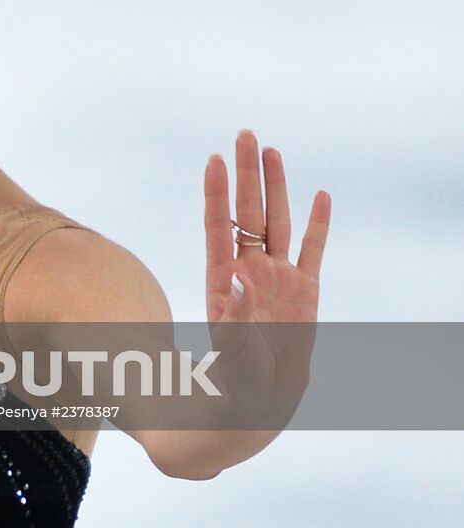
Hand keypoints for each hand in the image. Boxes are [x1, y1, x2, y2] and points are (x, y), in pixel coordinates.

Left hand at [202, 130, 331, 412]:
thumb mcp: (228, 348)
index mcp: (222, 278)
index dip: (216, 192)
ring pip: (276, 221)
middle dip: (246, 173)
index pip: (218, 224)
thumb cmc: (233, 377)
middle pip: (247, 210)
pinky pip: (312, 250)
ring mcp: (276, 276)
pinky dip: (317, 224)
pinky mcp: (304, 290)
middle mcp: (248, 268)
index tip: (213, 159)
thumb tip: (233, 277)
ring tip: (271, 151)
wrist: (257, 399)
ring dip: (276, 187)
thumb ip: (231, 314)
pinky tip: (320, 196)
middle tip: (244, 133)